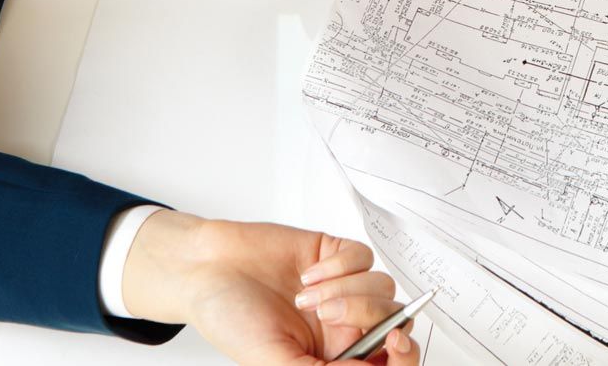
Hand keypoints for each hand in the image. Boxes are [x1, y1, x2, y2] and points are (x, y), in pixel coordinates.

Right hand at [122, 212, 420, 365]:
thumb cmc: (229, 317)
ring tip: (304, 297)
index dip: (403, 355)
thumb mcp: (272, 360)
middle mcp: (342, 323)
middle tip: (332, 317)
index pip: (388, 358)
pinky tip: (307, 275)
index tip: (393, 344)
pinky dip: (338, 265)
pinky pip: (362, 257)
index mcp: (332, 354)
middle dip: (369, 317)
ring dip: (344, 291)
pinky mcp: (333, 253)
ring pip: (381, 287)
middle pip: (393, 320)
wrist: (204, 270)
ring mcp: (341, 286)